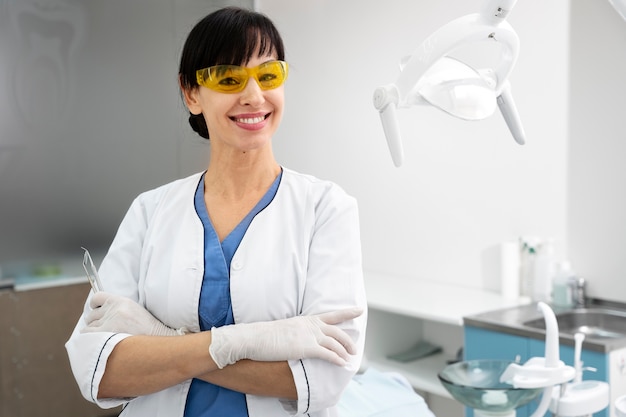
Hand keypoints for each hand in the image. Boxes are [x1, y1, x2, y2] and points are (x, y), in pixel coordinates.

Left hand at [81, 292, 182, 335]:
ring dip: (94, 334)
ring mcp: (110, 321)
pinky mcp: (106, 333)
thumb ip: (118, 310)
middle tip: (104, 332)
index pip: (97, 297)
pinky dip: (89, 340)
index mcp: (121, 301)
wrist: (157, 340)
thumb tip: (99, 315)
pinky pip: (87, 335)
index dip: (94, 306)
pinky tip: (97, 344)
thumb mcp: (135, 311)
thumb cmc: (146, 330)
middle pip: (91, 315)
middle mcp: (114, 309)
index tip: (97, 313)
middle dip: (94, 324)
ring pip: (89, 327)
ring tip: (105, 340)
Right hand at [209, 308, 362, 368]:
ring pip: (335, 343)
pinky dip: (337, 359)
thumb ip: (297, 331)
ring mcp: (309, 336)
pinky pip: (327, 354)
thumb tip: (299, 337)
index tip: (359, 310)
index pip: (331, 315)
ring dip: (345, 351)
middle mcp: (311, 326)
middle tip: (354, 348)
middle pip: (337, 331)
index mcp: (306, 319)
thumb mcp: (285, 327)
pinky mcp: (306, 348)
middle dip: (348, 340)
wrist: (254, 337)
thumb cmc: (265, 335)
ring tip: (350, 358)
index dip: (347, 312)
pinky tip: (342, 364)